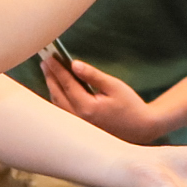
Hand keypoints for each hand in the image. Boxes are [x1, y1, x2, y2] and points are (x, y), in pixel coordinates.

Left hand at [43, 57, 166, 144]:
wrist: (141, 129)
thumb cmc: (130, 106)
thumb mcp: (114, 86)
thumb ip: (92, 75)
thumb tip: (74, 64)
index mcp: (87, 107)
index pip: (66, 84)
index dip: (57, 69)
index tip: (49, 56)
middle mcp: (78, 118)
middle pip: (57, 94)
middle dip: (51, 76)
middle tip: (45, 61)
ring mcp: (78, 125)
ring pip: (57, 104)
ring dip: (52, 87)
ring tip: (49, 72)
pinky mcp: (81, 128)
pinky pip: (63, 111)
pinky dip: (58, 98)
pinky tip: (58, 89)